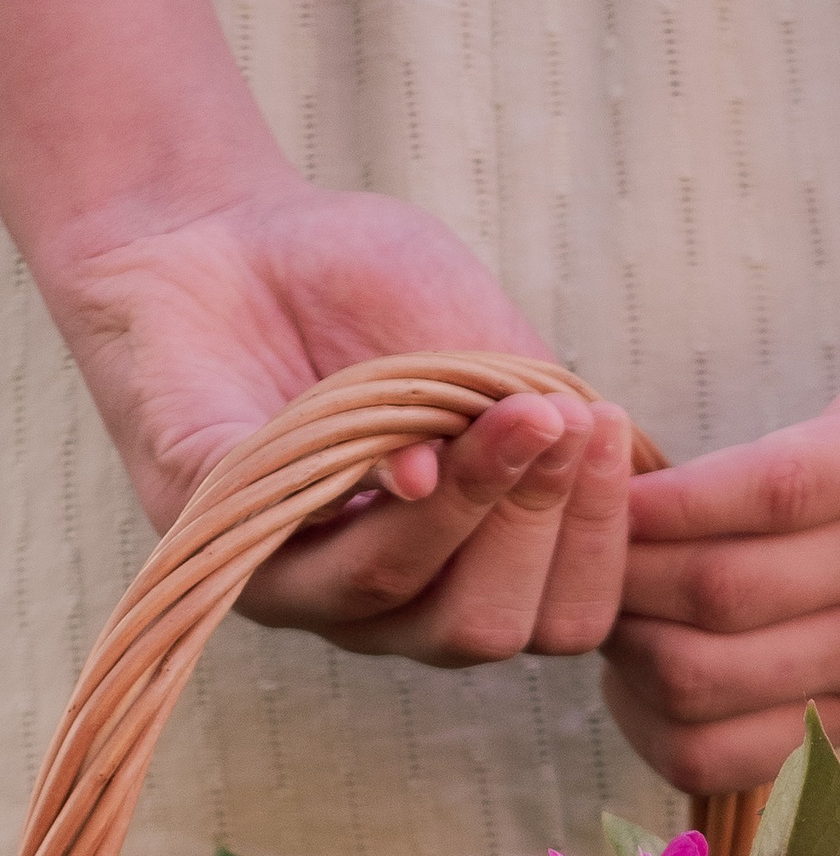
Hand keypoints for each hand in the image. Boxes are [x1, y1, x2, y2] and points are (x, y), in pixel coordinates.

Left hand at [48, 180, 632, 660]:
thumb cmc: (361, 289)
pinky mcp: (215, 533)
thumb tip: (562, 466)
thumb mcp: (481, 342)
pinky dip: (374, 495)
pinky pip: (305, 541)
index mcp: (463, 575)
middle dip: (546, 527)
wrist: (220, 224)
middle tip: (563, 420)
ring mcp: (294, 583)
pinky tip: (416, 438)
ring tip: (519, 416)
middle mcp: (383, 606)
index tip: (608, 427)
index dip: (602, 543)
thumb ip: (533, 415)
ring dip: (477, 508)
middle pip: (494, 631)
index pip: (559, 619)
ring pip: (404, 600)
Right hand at [604, 256, 839, 793]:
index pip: (722, 756)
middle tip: (584, 575)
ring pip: (721, 596)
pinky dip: (679, 491)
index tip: (606, 655)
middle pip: (702, 682)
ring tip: (586, 519)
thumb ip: (805, 651)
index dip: (635, 715)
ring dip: (628, 560)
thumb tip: (663, 661)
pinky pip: (764, 493)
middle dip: (614, 637)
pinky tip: (630, 471)